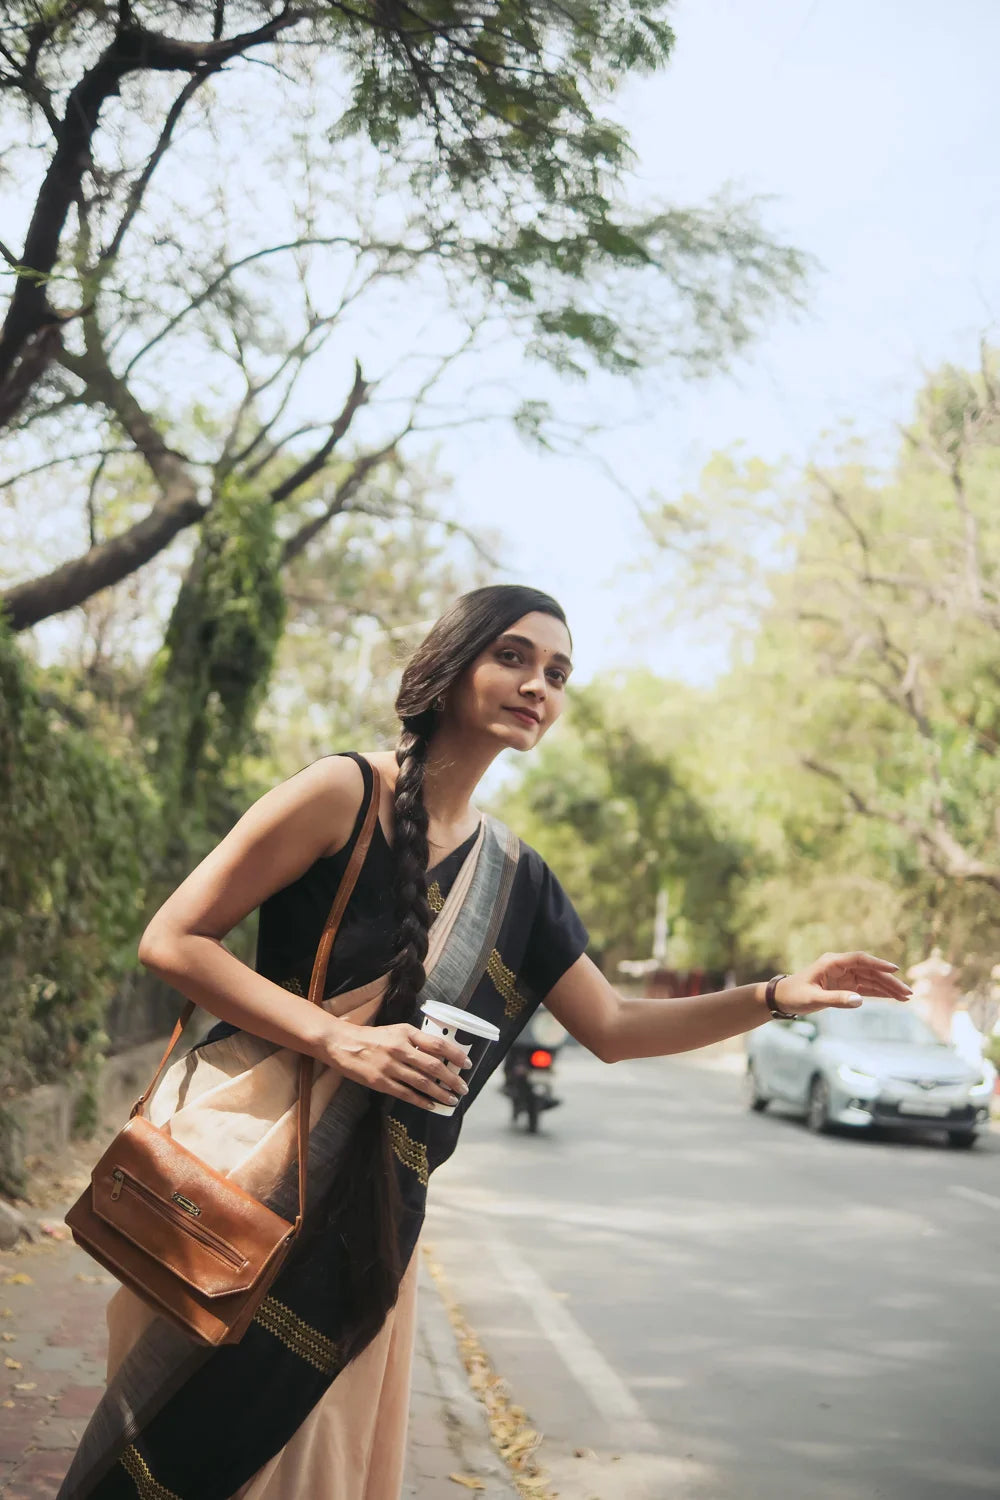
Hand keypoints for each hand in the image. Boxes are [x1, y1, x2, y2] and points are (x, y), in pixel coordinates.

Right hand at [323, 1019, 470, 1111]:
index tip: (467, 1064)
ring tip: (452, 1100)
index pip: (437, 1044)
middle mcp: (400, 1049)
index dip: (455, 1055)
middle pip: (433, 1066)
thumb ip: (416, 1040)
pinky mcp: (380, 1082)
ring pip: (422, 1082)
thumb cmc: (373, 1037)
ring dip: (440, 1093)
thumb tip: (440, 1053)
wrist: (343, 1043)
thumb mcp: (396, 1030)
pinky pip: (406, 1094)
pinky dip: (421, 1101)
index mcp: (406, 1033)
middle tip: (464, 1088)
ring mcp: (390, 1066)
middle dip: (452, 1079)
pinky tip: (432, 1105)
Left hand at [773, 951, 912, 1014]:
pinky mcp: (845, 986)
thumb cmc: (794, 995)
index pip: (860, 959)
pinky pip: (866, 988)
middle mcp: (840, 966)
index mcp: (832, 962)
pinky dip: (880, 993)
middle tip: (908, 993)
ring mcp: (844, 976)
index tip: (895, 969)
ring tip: (906, 997)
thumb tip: (860, 1001)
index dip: (878, 963)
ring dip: (888, 988)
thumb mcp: (813, 999)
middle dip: (889, 981)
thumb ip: (835, 999)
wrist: (782, 998)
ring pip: (871, 980)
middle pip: (870, 971)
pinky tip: (894, 998)